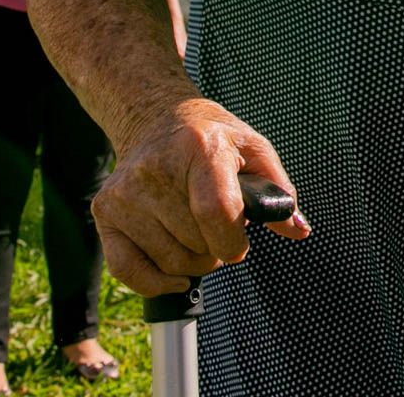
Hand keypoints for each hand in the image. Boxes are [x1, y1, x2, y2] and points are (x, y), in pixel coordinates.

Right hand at [91, 98, 309, 295]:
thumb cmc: (213, 139)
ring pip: (170, 262)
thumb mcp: (254, 150)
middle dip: (216, 249)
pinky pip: (129, 271)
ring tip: (196, 234)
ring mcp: (125, 193)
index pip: (215, 211)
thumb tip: (298, 230)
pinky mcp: (105, 212)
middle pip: (195, 244)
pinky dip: (156, 282)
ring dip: (192, 262)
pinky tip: (173, 272)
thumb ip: (279, 191)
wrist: (158, 120)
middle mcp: (155, 169)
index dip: (234, 242)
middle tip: (217, 228)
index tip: (240, 244)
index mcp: (199, 148)